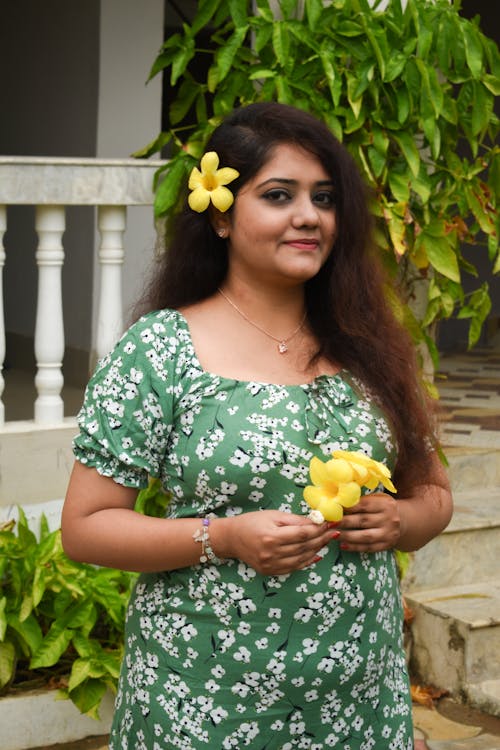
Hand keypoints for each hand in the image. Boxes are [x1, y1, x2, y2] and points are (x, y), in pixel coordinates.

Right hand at [218, 510, 338, 574]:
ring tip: (327, 541)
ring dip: (317, 550)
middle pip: (303, 547)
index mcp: (271, 537)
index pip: (301, 534)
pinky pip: (293, 568)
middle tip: (335, 532)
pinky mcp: (270, 572)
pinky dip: (306, 561)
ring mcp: (270, 565)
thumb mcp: (273, 515)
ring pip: (301, 559)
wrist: (231, 538)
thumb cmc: (252, 522)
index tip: (330, 523)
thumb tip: (316, 521)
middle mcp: (271, 553)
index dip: (318, 529)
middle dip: (321, 539)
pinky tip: (316, 554)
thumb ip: (295, 520)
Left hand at [338, 493, 400, 551]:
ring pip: (365, 536)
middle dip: (344, 522)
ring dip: (347, 536)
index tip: (333, 509)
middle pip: (363, 521)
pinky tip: (343, 545)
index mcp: (385, 504)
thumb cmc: (382, 507)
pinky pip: (368, 547)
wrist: (403, 520)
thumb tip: (337, 502)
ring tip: (332, 535)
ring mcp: (389, 533)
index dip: (347, 508)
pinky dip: (355, 547)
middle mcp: (389, 519)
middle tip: (328, 523)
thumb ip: (360, 500)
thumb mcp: (376, 499)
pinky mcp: (387, 545)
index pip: (364, 505)